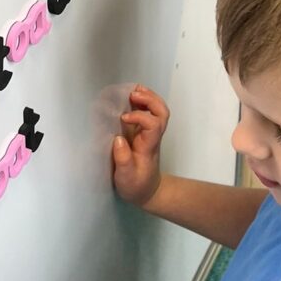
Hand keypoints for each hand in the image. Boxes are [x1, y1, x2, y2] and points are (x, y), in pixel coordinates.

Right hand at [112, 85, 167, 207]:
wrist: (147, 191)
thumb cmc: (136, 185)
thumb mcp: (126, 178)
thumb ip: (123, 159)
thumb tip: (118, 139)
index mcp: (149, 146)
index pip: (153, 125)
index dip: (140, 116)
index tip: (123, 118)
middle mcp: (153, 136)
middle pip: (162, 113)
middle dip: (150, 100)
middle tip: (132, 94)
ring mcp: (151, 132)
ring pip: (159, 110)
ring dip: (149, 97)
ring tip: (132, 90)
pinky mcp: (145, 131)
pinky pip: (150, 112)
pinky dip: (144, 101)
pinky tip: (131, 97)